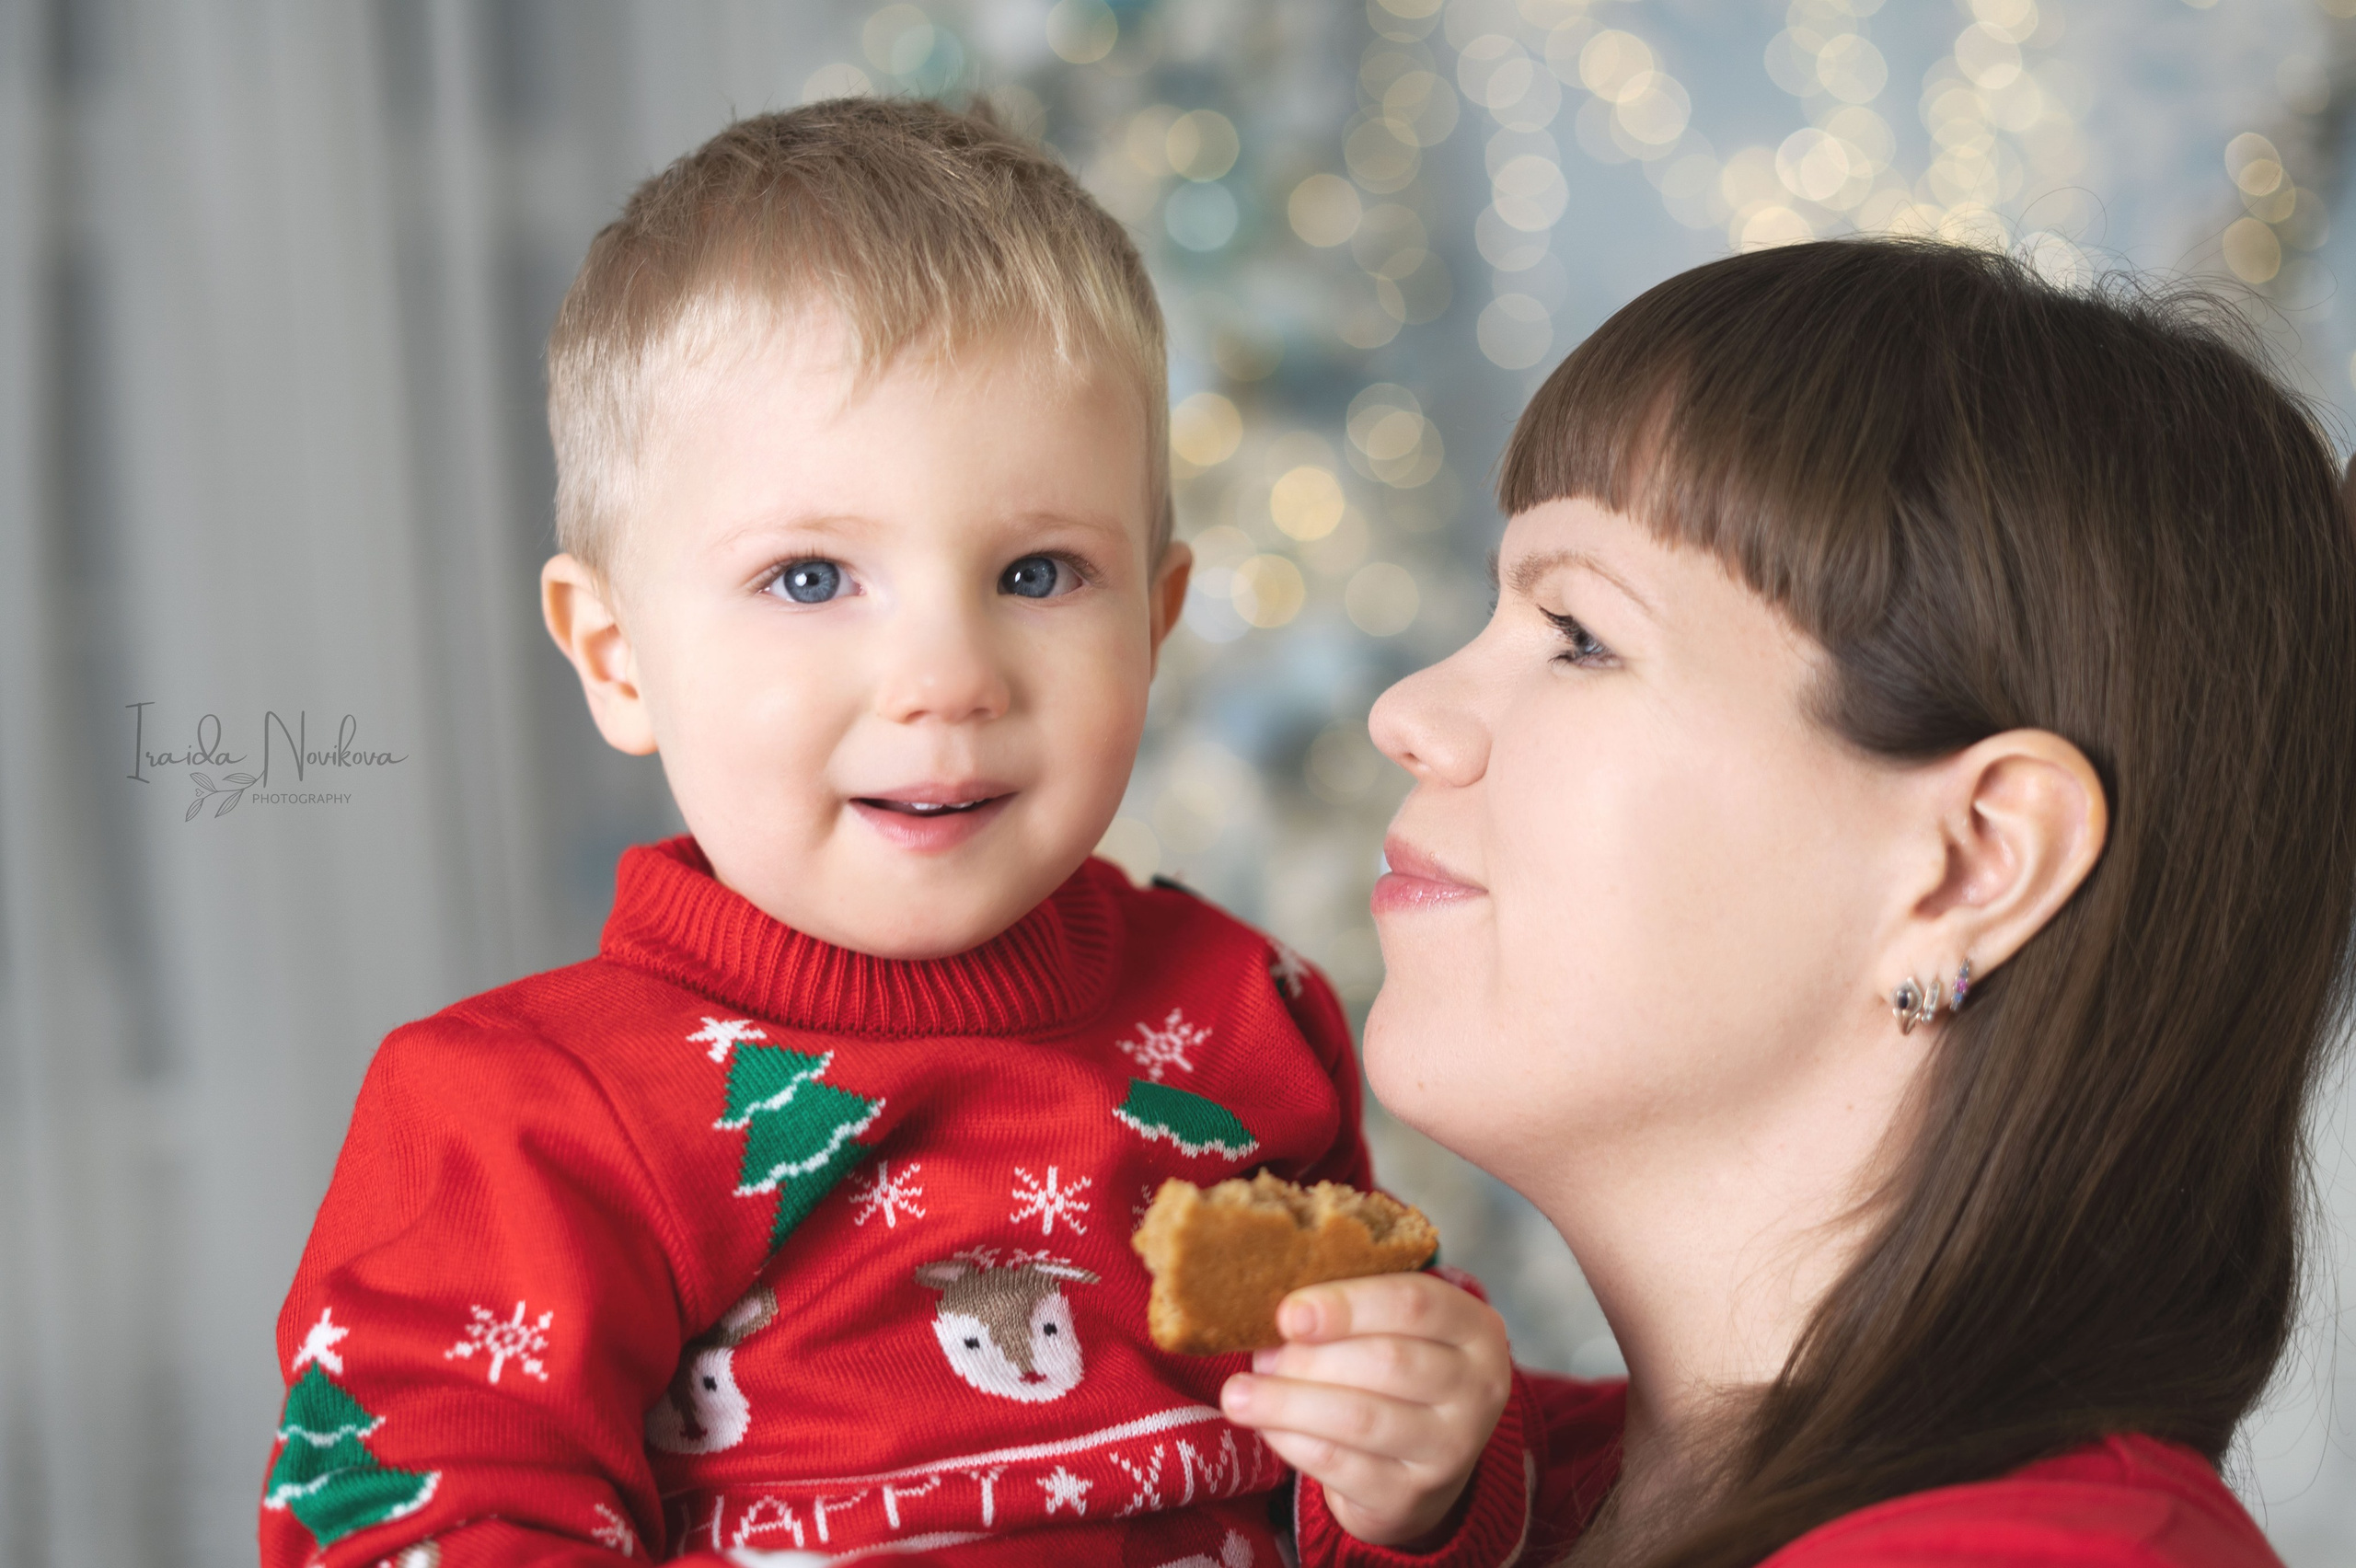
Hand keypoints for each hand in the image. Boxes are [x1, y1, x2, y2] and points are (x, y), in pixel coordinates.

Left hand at [1217, 1272, 1511, 1547]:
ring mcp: (1451, 1449)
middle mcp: (1477, 1389)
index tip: (1287, 1314)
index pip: (1415, 1303)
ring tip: (1238, 1394)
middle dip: (1311, 1358)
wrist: (1421, 1467)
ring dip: (1288, 1402)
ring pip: (1360, 1418)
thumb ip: (1350, 1310)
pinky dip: (1292, 1441)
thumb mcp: (1393, 1328)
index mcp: (1475, 1328)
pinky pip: (1340, 1465)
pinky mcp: (1411, 1496)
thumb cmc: (1396, 1375)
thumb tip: (1277, 1315)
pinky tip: (1264, 1425)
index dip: (1347, 1305)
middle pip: (1387, 1362)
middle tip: (1260, 1357)